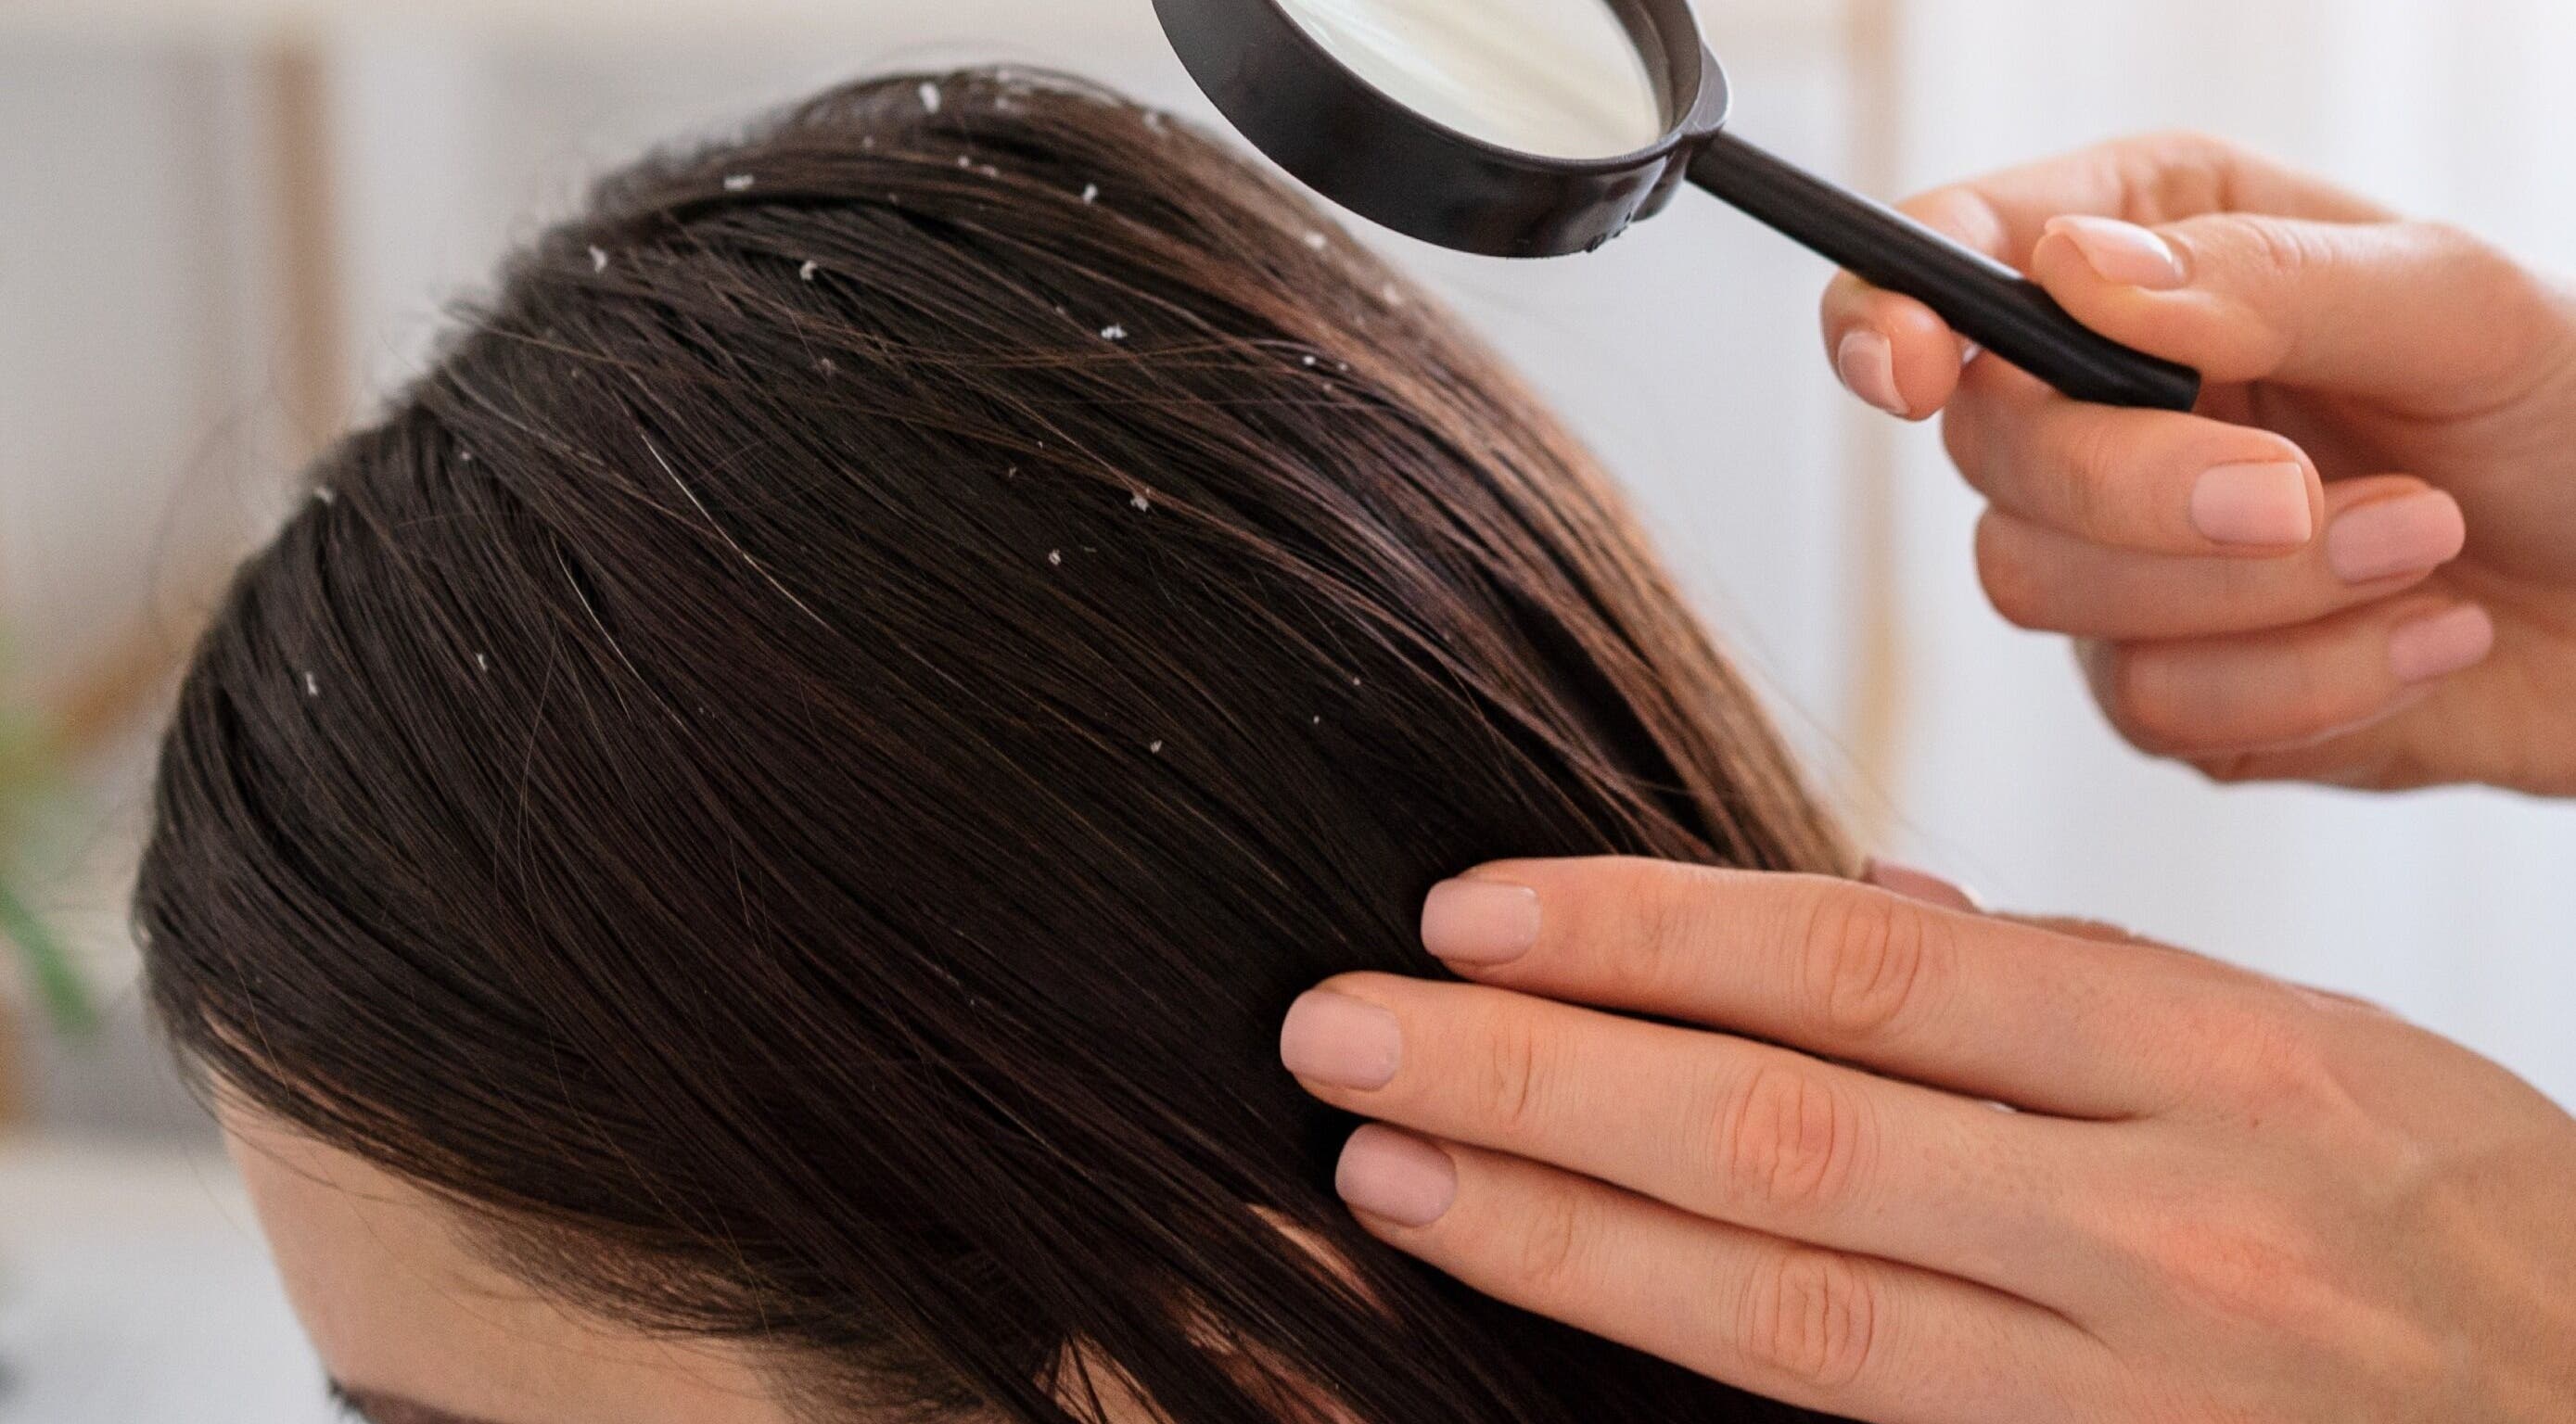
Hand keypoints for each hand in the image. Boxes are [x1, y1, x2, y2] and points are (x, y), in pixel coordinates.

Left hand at [1282, 860, 2575, 1421]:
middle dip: (1537, 1081)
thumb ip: (2068, 993)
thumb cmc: (2477, 1225)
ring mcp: (2141, 1398)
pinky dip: (1691, 1362)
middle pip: (1787, 1135)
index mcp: (2222, 1057)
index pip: (1867, 972)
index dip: (1645, 934)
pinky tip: (1567, 1303)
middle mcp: (2170, 1228)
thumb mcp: (2315, 1052)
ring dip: (1561, 1234)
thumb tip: (1843, 920)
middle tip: (1340, 1034)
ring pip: (1793, 1309)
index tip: (1471, 913)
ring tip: (1385, 1173)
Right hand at [1820, 132, 2575, 792]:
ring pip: (2043, 590)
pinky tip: (2428, 636)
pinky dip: (2311, 685)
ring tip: (2428, 545)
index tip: (1915, 367)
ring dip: (2259, 592)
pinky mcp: (2165, 688)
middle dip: (2140, 489)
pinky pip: (2155, 708)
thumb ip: (2261, 278)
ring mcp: (2116, 556)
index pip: (1949, 261)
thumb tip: (2073, 272)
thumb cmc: (2574, 415)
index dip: (1888, 315)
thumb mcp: (2458, 303)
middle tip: (2299, 491)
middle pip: (1986, 453)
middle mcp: (2104, 399)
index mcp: (2147, 252)